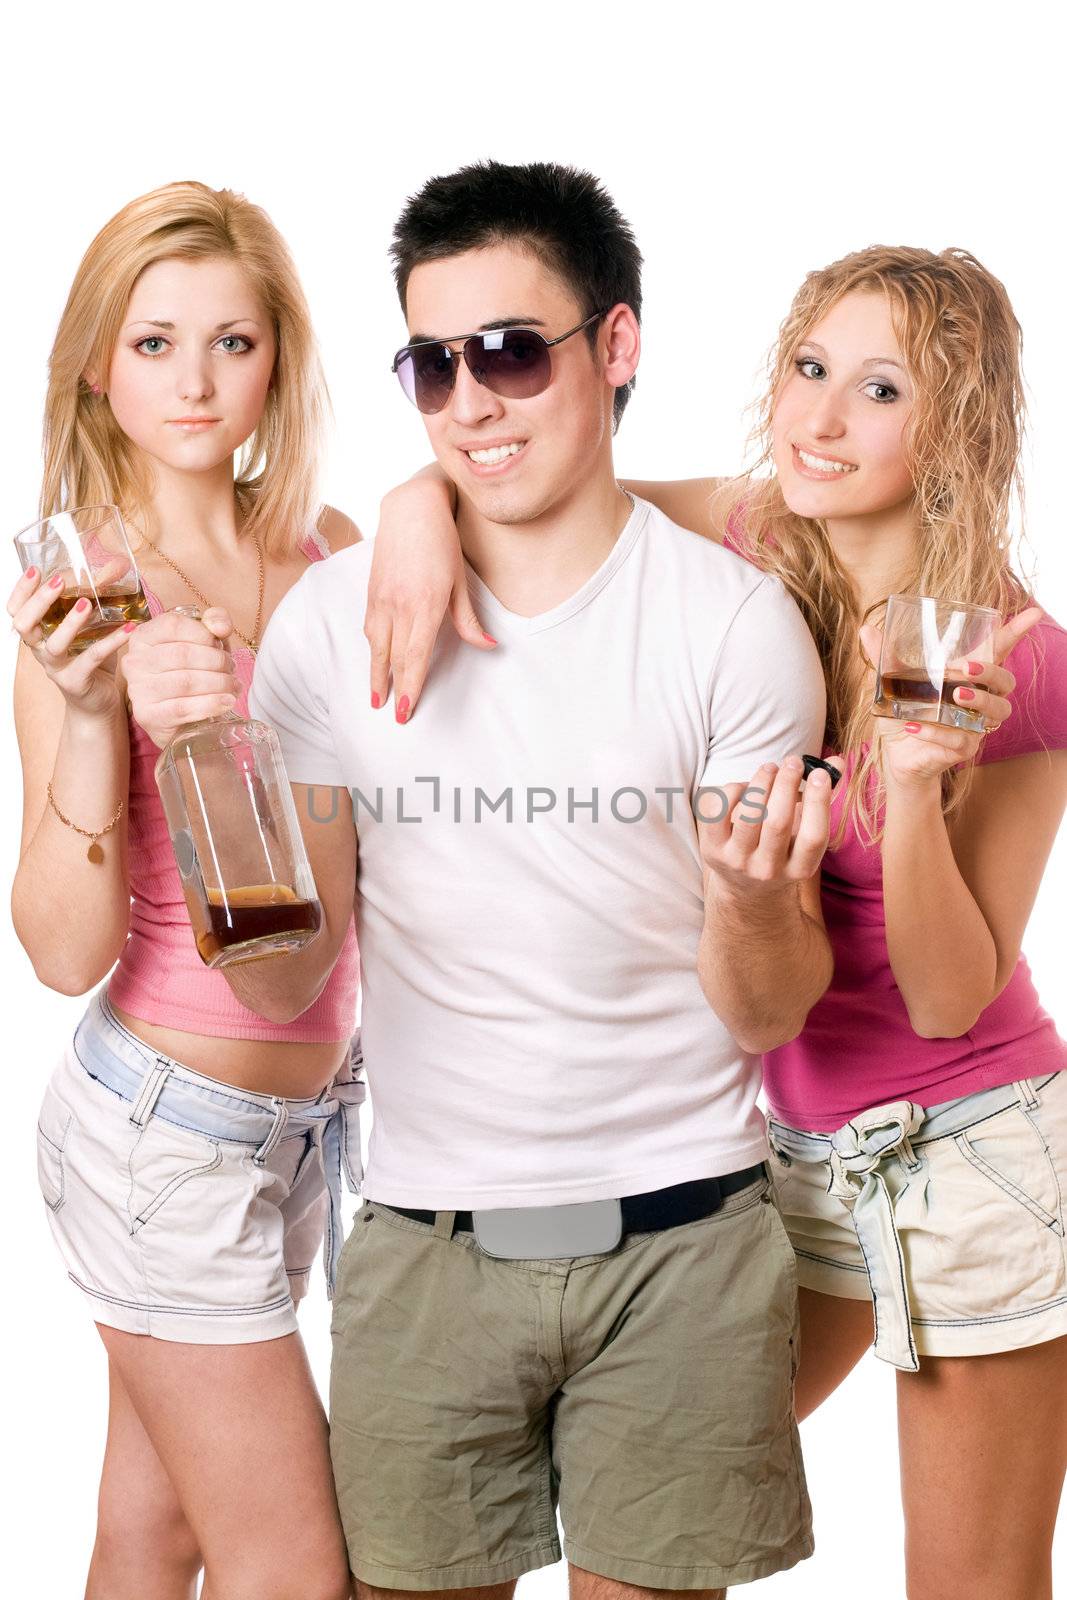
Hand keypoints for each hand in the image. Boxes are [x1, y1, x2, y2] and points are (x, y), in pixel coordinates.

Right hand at [8, 563, 134, 717]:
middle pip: (24, 624)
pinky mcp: (76, 682)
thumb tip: (117, 565)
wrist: (99, 704)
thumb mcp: (91, 627)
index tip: (34, 570)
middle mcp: (41, 651)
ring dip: (69, 622)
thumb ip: (97, 600)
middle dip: (39, 601)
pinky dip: (111, 642)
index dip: (21, 591)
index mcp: (39, 635)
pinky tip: (129, 629)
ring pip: (53, 644)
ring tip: (87, 604)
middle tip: (58, 581)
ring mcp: (56, 668)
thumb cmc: (92, 660)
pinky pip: (91, 659)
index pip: (16, 611)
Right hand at [123, 606, 239, 748]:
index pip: (173, 625)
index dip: (203, 633)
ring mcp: (138, 690)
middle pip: (182, 654)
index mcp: (143, 636)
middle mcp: (134, 661)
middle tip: (231, 669)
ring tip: (232, 686)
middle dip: (216, 661)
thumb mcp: (206, 641)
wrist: (185, 718)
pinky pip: (183, 708)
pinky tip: (227, 701)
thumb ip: (215, 621)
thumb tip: (221, 627)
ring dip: (218, 683)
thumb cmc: (194, 672)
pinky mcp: (147, 716)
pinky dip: (211, 704)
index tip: (219, 645)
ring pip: (185, 681)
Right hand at [364, 476, 495, 721]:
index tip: (407, 709)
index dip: (411, 686)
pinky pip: (370, 628)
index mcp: (425, 605)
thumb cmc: (442, 543)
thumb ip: (469, 620)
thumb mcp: (461, 582)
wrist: (411, 510)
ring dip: (377, 674)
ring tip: (377, 697)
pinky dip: (373, 649)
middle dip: (394, 689)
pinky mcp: (371, 592)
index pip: (415, 657)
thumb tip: (489, 647)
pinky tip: (376, 661)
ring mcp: (381, 599)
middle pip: (394, 658)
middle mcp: (399, 606)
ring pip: (376, 646)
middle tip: (396, 715)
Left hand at [698, 755, 842, 897]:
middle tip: (793, 762)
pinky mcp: (713, 851)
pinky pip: (719, 813)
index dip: (818, 801)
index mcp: (800, 868)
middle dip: (786, 784)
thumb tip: (836, 762)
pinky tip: (745, 787)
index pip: (814, 836)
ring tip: (770, 768)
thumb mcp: (805, 835)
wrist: (747, 887)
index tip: (819, 773)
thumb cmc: (783, 849)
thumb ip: (821, 799)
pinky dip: (733, 792)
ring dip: (761, 783)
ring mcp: (738, 862)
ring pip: (749, 816)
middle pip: (778, 822)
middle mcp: (769, 870)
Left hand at [862, 606, 1042, 788]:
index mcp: (967, 676)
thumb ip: (884, 658)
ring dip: (978, 700)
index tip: (1033, 613)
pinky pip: (960, 740)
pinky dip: (936, 732)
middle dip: (990, 672)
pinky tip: (914, 726)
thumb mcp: (890, 684)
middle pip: (1005, 681)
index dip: (1016, 631)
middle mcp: (979, 699)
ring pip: (996, 711)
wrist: (896, 755)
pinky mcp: (964, 749)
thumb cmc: (903, 713)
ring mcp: (976, 725)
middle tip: (964, 670)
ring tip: (954, 696)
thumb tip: (866, 629)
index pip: (998, 650)